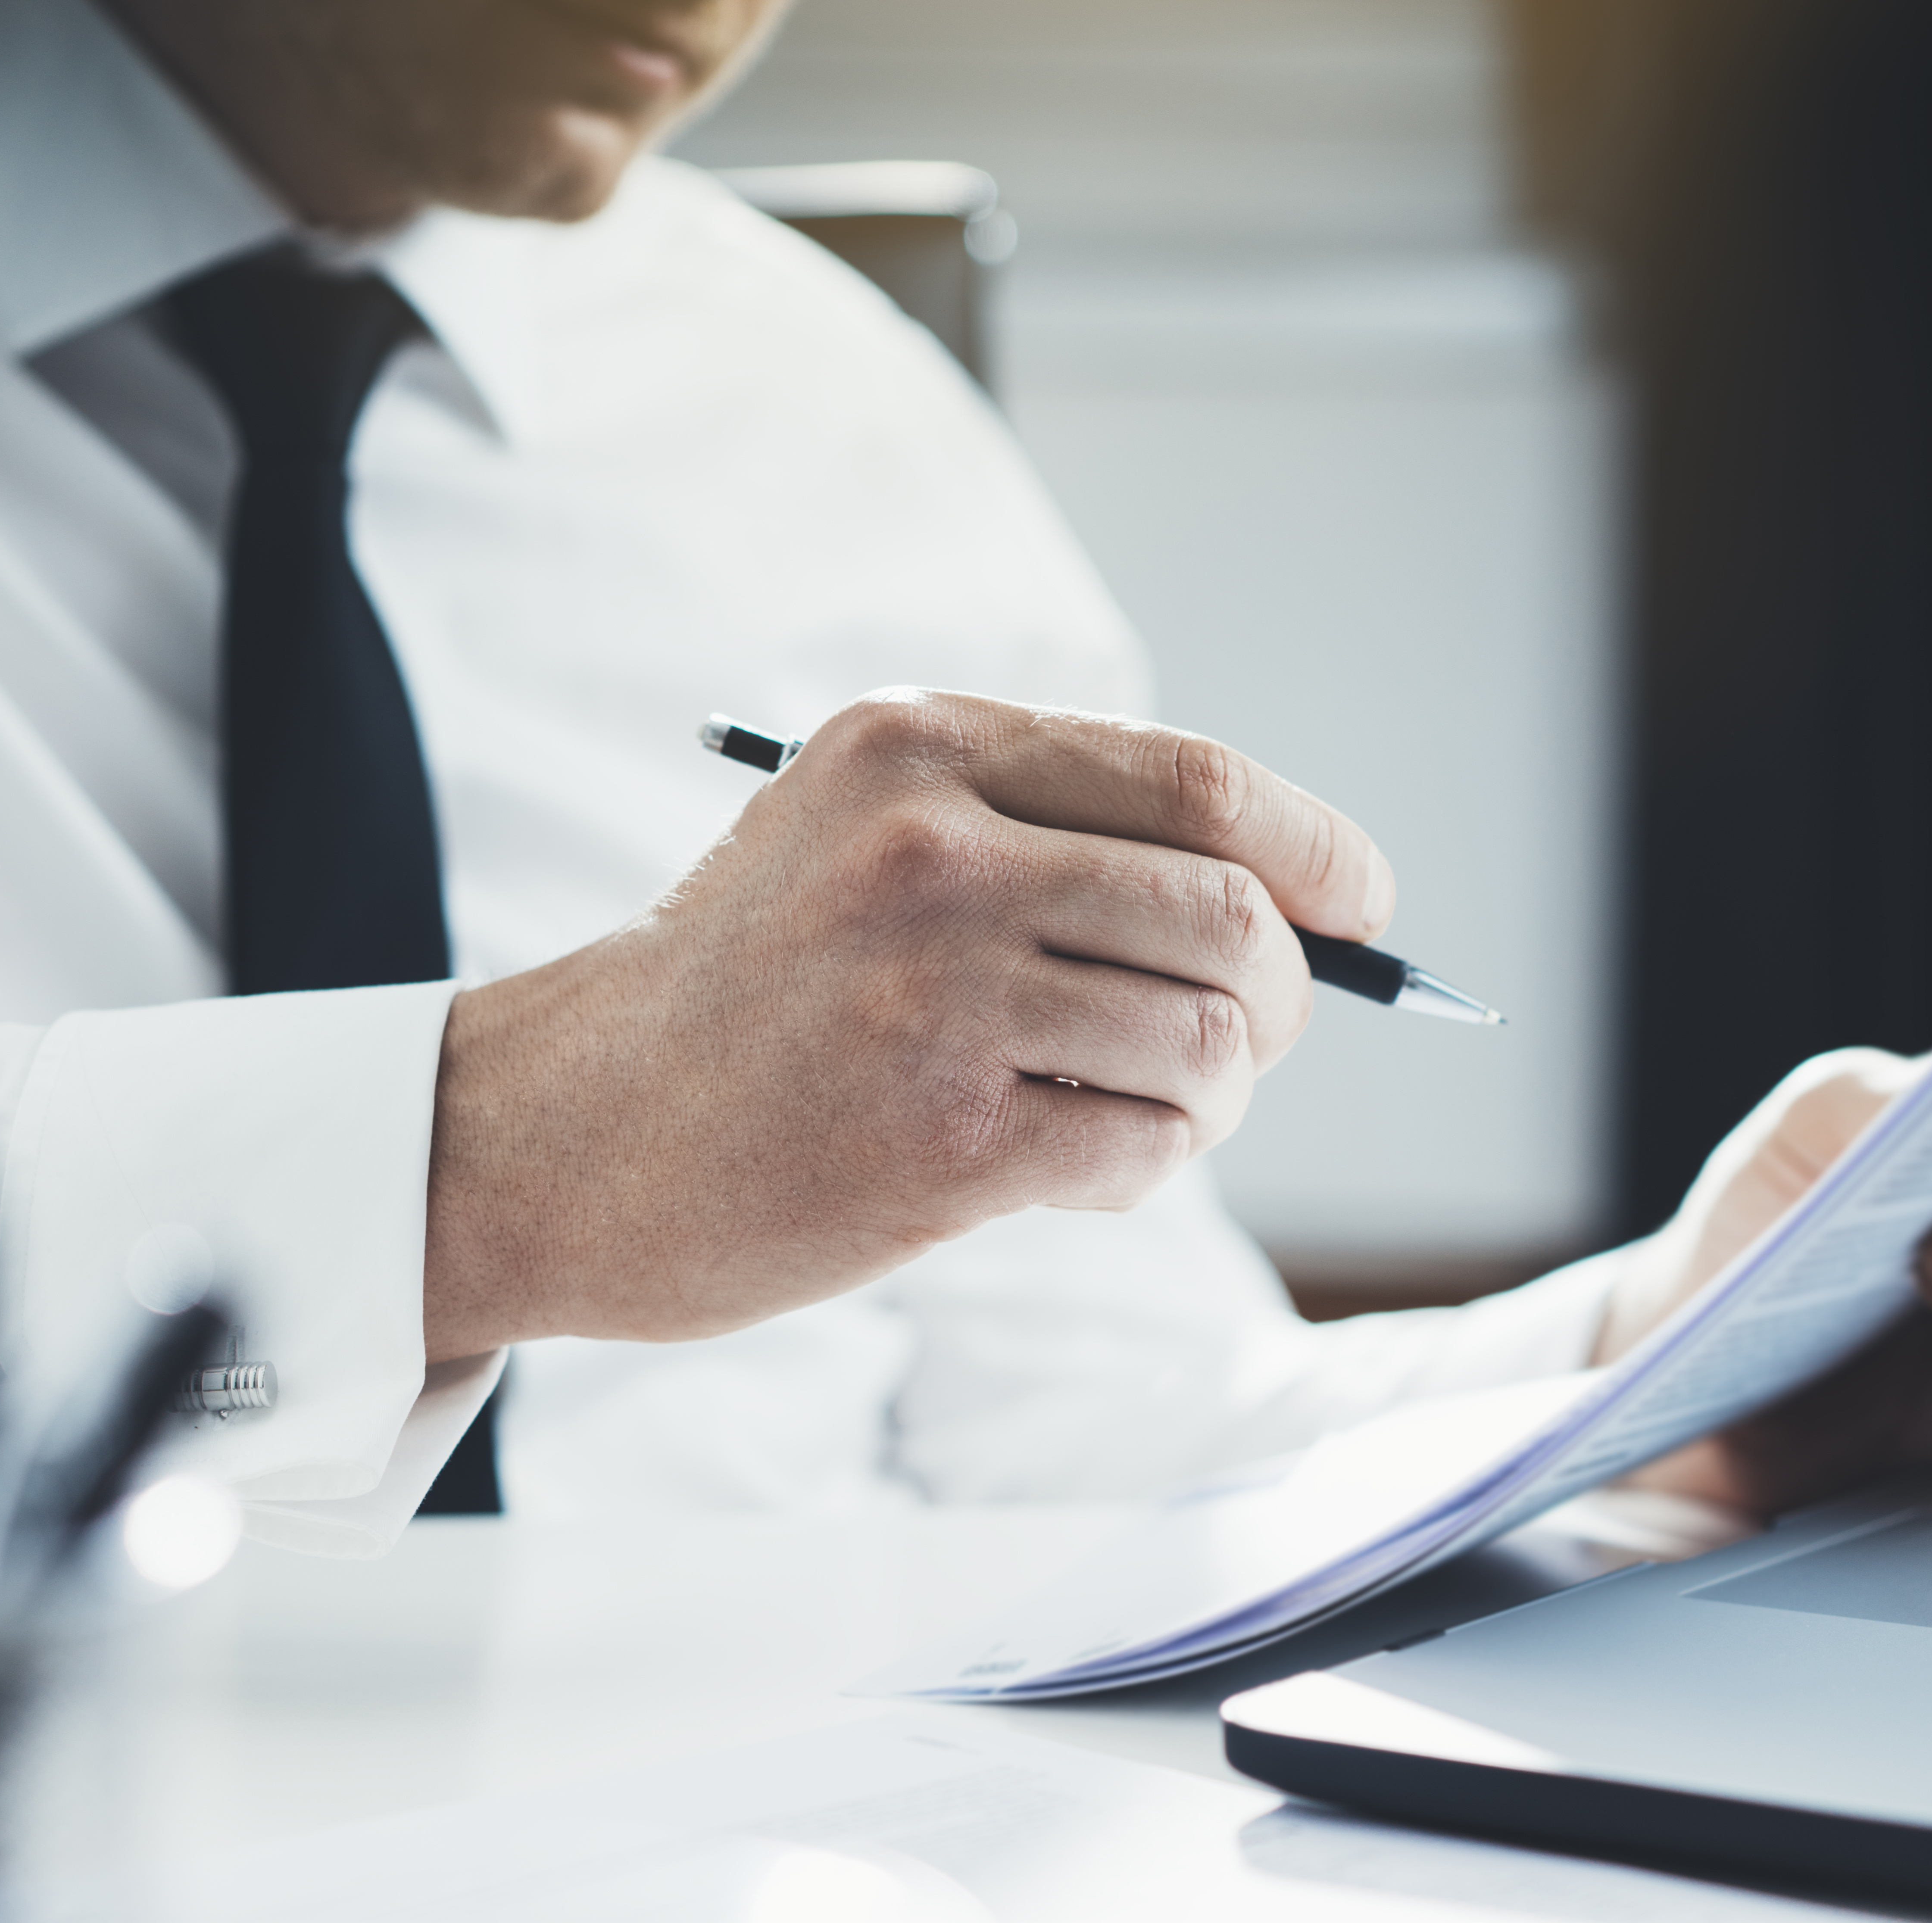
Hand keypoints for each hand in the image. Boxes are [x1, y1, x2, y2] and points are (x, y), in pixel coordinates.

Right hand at [420, 690, 1393, 1358]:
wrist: (573, 1132)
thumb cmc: (749, 990)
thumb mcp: (866, 836)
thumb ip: (1052, 831)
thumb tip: (1293, 902)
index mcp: (921, 749)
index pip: (1198, 783)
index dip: (1315, 850)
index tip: (1358, 905)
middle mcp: (932, 853)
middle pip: (1232, 917)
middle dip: (1281, 996)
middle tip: (1246, 1042)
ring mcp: (935, 995)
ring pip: (1208, 1043)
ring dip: (1208, 1095)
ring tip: (1131, 1108)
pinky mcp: (941, 1139)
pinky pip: (1147, 1147)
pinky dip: (1143, 1164)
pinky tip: (1064, 1164)